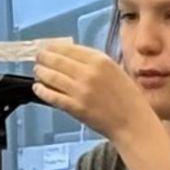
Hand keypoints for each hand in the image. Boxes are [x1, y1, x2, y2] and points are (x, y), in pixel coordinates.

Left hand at [33, 41, 159, 143]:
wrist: (132, 122)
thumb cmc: (127, 97)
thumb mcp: (114, 70)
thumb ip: (94, 63)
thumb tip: (70, 57)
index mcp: (100, 60)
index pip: (69, 48)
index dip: (54, 47)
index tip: (47, 48)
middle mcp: (89, 72)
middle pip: (57, 60)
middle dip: (43, 57)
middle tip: (38, 58)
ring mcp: (80, 90)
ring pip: (51, 77)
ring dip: (41, 72)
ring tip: (37, 71)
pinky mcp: (75, 107)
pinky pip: (52, 96)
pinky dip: (42, 91)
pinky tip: (38, 88)